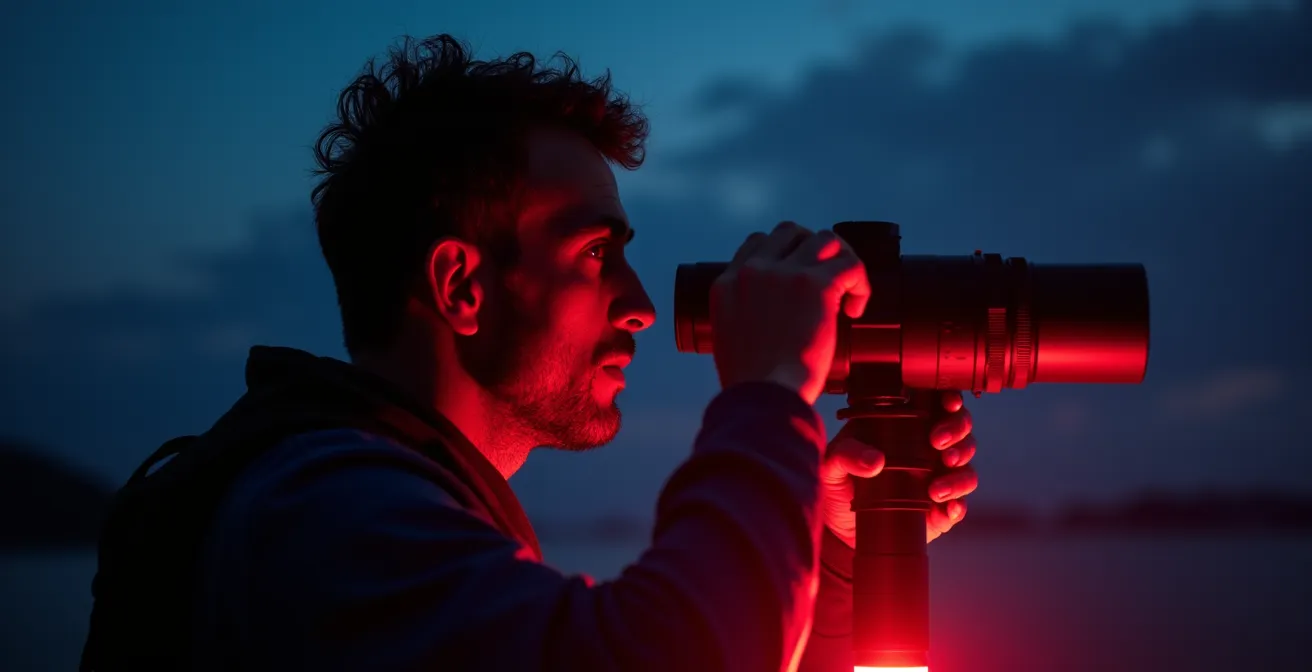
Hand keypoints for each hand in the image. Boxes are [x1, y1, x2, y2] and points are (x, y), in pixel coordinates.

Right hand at [711, 221, 870, 404]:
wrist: (764, 396)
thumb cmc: (750, 384)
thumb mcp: (727, 340)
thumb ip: (742, 316)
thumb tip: (766, 317)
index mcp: (727, 284)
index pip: (756, 245)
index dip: (782, 255)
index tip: (796, 276)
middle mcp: (753, 271)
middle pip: (789, 232)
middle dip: (811, 249)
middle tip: (825, 277)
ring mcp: (785, 274)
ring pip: (823, 239)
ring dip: (839, 259)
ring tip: (846, 288)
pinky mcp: (816, 285)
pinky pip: (850, 264)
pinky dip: (860, 283)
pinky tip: (855, 308)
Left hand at [821, 390, 978, 545]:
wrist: (841, 527)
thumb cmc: (839, 483)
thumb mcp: (833, 463)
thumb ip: (847, 453)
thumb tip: (874, 461)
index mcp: (905, 427)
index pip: (936, 404)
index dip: (950, 398)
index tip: (948, 403)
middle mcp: (928, 449)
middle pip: (962, 430)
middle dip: (958, 432)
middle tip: (938, 442)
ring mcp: (938, 479)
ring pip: (966, 468)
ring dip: (959, 475)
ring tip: (935, 489)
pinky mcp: (940, 510)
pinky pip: (959, 506)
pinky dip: (958, 507)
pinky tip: (948, 510)